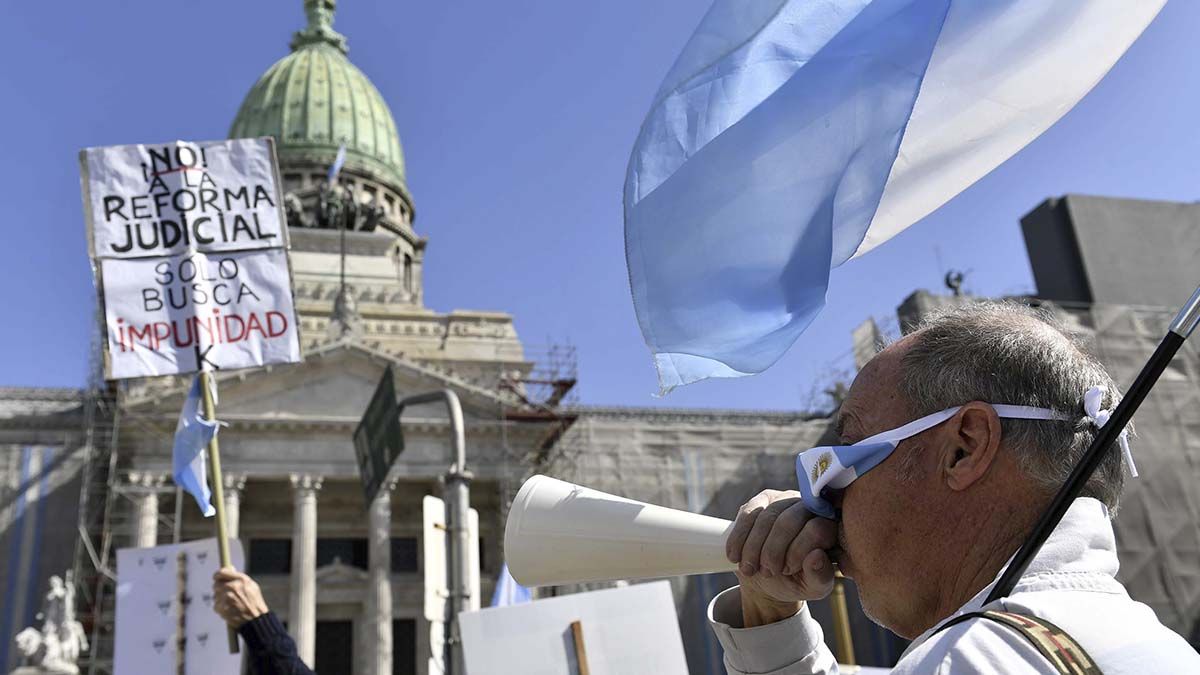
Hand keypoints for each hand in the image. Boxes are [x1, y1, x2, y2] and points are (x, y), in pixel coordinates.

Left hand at [212, 567, 269, 627]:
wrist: (255, 620)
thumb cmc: (254, 602)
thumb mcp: (251, 586)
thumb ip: (238, 577)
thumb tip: (229, 568)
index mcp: (241, 580)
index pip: (222, 572)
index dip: (218, 575)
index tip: (217, 577)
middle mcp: (232, 587)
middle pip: (216, 584)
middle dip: (220, 588)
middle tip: (227, 594)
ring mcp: (226, 598)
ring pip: (216, 595)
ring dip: (221, 599)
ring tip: (232, 604)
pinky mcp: (221, 608)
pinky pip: (216, 605)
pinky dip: (221, 608)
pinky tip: (230, 610)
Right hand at [725, 490, 836, 625]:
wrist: (767, 577)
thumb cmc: (797, 581)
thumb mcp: (812, 586)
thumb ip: (819, 576)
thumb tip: (816, 557)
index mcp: (830, 526)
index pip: (817, 529)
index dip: (798, 550)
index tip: (787, 571)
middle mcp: (810, 507)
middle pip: (789, 521)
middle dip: (773, 550)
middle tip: (767, 572)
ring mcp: (786, 499)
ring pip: (766, 516)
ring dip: (753, 547)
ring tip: (749, 569)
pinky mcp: (763, 499)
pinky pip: (748, 513)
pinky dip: (739, 538)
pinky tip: (735, 556)